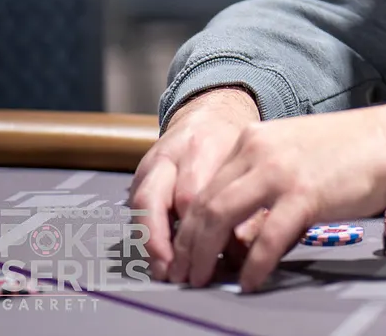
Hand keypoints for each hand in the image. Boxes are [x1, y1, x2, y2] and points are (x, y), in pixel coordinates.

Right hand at [129, 87, 261, 281]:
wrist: (210, 114)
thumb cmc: (234, 143)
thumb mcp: (247, 163)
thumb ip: (246, 203)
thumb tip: (244, 252)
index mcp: (202, 146)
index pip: (191, 195)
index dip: (199, 232)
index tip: (209, 260)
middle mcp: (170, 154)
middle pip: (154, 200)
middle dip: (160, 241)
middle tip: (175, 272)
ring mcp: (149, 163)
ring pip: (140, 205)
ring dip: (150, 242)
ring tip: (163, 270)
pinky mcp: (139, 175)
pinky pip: (138, 206)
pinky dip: (148, 232)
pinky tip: (160, 255)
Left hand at [168, 103, 385, 290]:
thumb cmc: (351, 149)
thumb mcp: (294, 149)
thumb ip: (263, 173)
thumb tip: (241, 220)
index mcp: (254, 138)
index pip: (207, 184)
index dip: (190, 223)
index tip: (186, 248)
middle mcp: (259, 151)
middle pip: (205, 203)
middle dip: (188, 243)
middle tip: (183, 272)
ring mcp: (279, 172)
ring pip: (221, 218)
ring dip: (206, 254)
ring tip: (202, 279)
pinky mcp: (304, 195)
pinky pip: (266, 238)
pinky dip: (254, 265)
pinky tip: (251, 281)